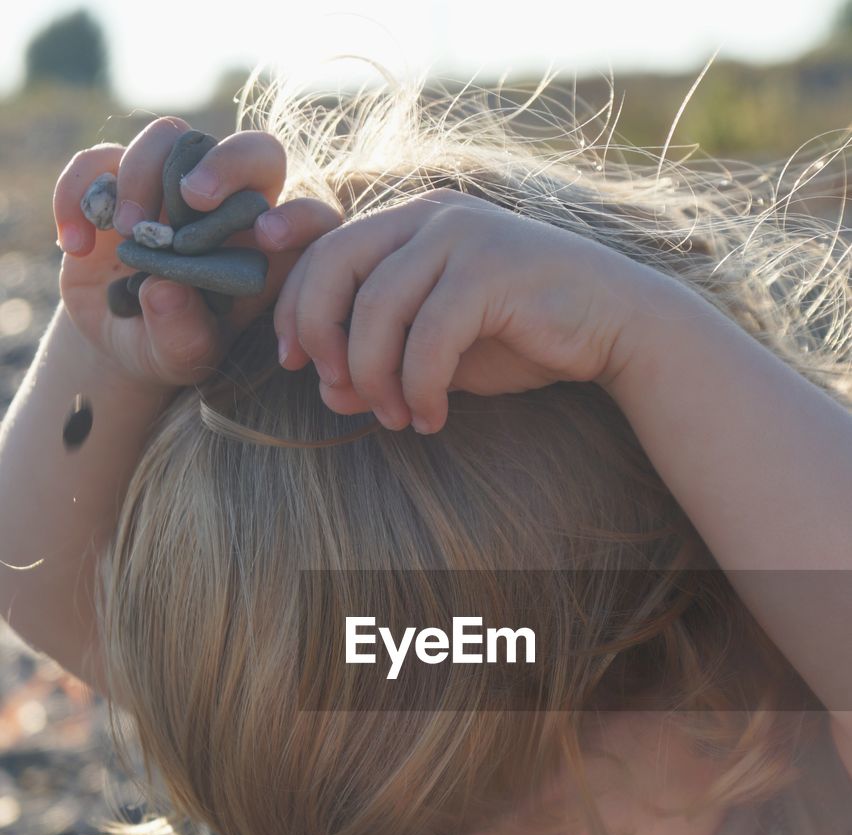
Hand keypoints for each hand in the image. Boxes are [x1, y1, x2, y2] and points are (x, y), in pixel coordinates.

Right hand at [53, 116, 342, 389]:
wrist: (120, 336)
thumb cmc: (170, 345)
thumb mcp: (179, 357)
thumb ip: (183, 335)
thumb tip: (163, 291)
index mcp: (264, 250)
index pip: (310, 217)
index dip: (301, 218)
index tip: (268, 236)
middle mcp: (229, 207)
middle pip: (255, 150)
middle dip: (228, 162)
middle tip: (192, 196)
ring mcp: (173, 184)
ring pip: (173, 137)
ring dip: (144, 176)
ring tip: (125, 234)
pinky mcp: (119, 177)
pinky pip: (100, 159)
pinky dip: (78, 194)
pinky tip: (73, 244)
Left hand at [273, 189, 646, 432]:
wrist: (615, 328)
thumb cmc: (524, 337)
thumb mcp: (437, 355)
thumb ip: (381, 365)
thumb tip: (326, 394)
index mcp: (409, 224)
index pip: (323, 252)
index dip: (295, 308)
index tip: (292, 362)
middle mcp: (429, 216)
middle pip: (334, 266)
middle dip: (320, 336)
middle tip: (334, 391)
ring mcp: (461, 235)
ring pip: (378, 308)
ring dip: (375, 378)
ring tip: (397, 420)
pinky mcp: (491, 267)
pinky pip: (428, 337)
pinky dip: (420, 388)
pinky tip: (432, 417)